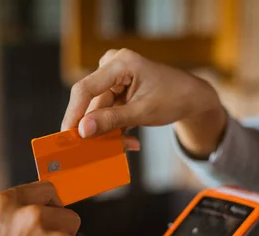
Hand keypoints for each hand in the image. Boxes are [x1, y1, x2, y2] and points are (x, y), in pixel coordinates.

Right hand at [62, 49, 227, 157]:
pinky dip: (116, 128)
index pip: (85, 88)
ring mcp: (114, 78)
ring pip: (99, 111)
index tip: (67, 136)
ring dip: (110, 131)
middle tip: (97, 149)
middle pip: (91, 102)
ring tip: (128, 144)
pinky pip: (107, 112)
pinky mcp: (116, 90)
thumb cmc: (173, 98)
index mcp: (120, 63)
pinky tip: (130, 139)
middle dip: (96, 127)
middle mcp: (113, 66)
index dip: (73, 113)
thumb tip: (82, 130)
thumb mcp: (142, 112)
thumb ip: (111, 121)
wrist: (192, 98)